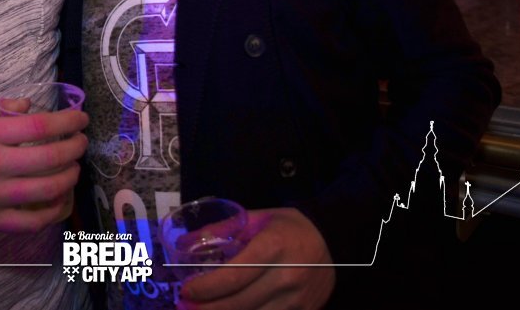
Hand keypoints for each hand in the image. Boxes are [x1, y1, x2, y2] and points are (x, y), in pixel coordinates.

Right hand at [0, 100, 87, 235]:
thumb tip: (30, 106)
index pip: (39, 126)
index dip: (68, 121)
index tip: (81, 119)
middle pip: (50, 156)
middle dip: (75, 148)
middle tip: (82, 142)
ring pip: (47, 189)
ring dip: (70, 177)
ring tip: (74, 168)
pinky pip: (32, 220)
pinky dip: (53, 210)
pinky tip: (61, 199)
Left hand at [177, 208, 334, 309]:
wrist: (334, 242)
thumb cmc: (289, 228)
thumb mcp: (257, 218)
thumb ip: (223, 230)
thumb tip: (185, 242)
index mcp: (273, 247)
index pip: (233, 276)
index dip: (206, 287)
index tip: (187, 290)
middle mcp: (286, 277)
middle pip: (239, 303)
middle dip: (208, 308)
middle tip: (186, 306)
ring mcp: (297, 300)